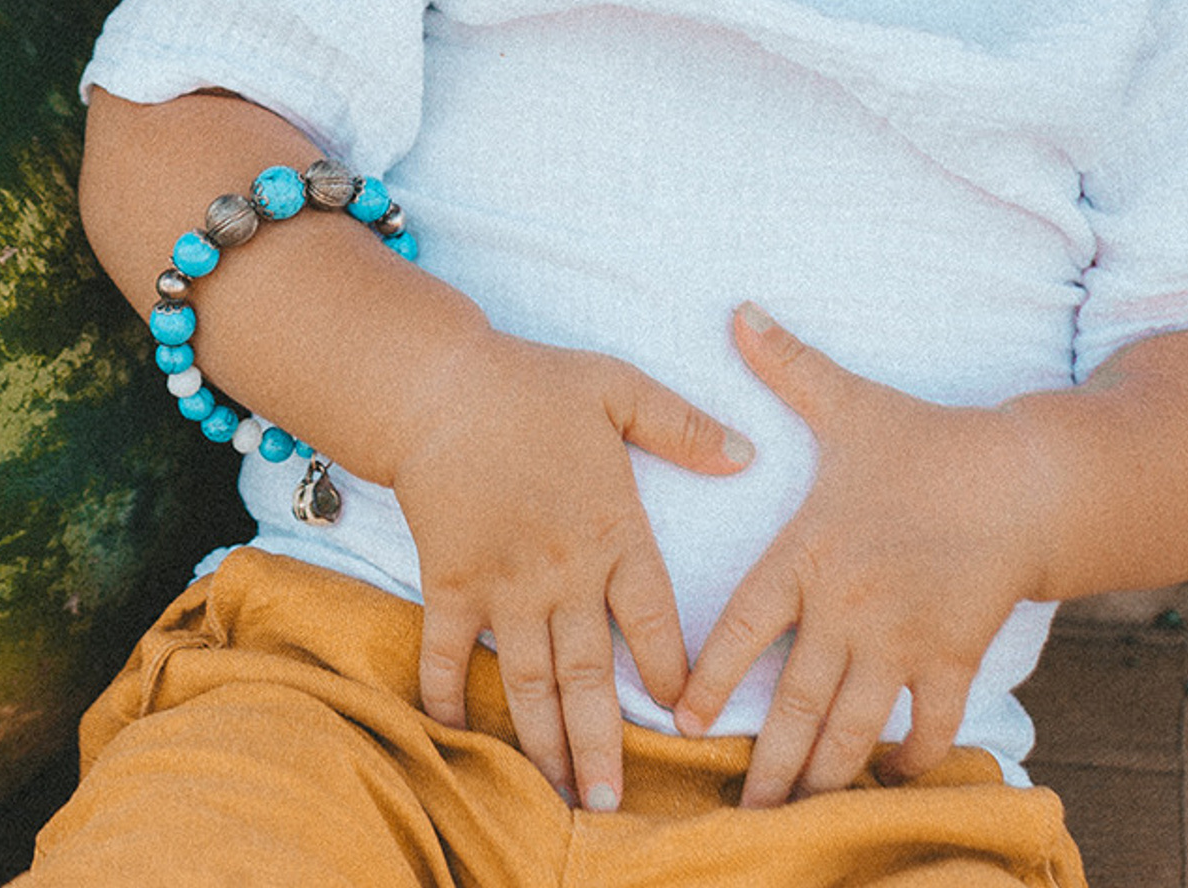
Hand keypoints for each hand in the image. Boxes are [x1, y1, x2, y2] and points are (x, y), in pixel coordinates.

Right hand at [389, 328, 752, 814]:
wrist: (438, 384)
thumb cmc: (531, 385)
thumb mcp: (618, 388)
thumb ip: (683, 426)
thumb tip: (749, 454)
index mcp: (612, 530)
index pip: (654, 620)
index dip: (674, 673)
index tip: (686, 715)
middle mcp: (564, 572)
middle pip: (591, 675)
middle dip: (604, 743)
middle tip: (615, 803)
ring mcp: (505, 584)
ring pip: (531, 680)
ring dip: (546, 740)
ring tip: (563, 792)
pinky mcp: (452, 583)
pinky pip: (451, 652)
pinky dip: (449, 695)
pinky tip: (456, 734)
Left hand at [675, 305, 1052, 806]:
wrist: (1026, 481)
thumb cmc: (927, 443)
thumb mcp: (849, 401)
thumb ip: (787, 365)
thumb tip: (738, 308)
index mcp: (809, 551)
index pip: (744, 626)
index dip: (712, 678)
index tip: (682, 721)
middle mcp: (848, 608)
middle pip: (797, 705)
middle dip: (767, 766)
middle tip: (738, 814)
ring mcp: (901, 642)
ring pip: (852, 729)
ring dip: (823, 776)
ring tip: (794, 816)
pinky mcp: (952, 660)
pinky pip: (924, 726)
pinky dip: (905, 760)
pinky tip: (885, 778)